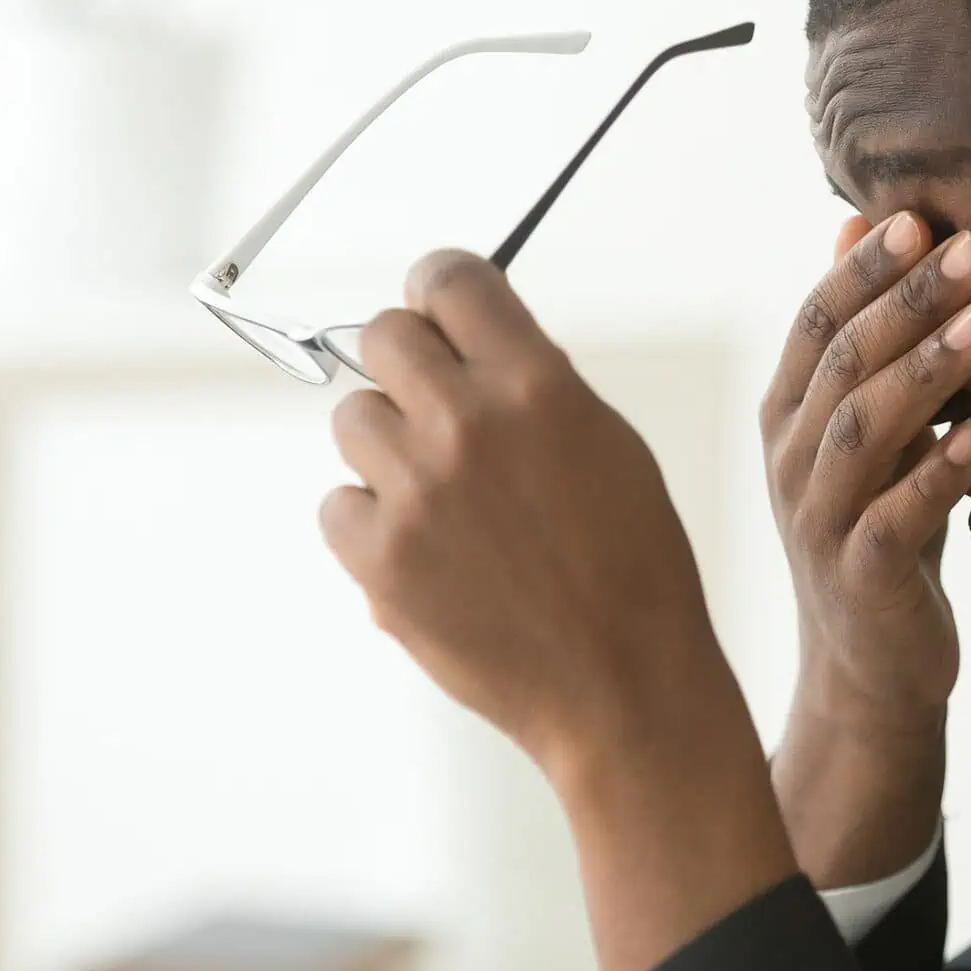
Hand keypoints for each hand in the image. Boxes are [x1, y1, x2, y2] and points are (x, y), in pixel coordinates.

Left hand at [319, 250, 728, 778]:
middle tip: (436, 407)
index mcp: (536, 386)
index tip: (436, 309)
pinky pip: (337, 504)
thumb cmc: (633, 575)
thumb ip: (536, 387)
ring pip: (353, 419)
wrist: (621, 689)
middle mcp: (468, 426)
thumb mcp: (611, 447)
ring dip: (387, 447)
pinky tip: (425, 552)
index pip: (450, 281)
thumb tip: (476, 348)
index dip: (440, 290)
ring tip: (442, 498)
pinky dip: (370, 523)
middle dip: (408, 364)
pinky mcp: (379, 560)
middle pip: (383, 336)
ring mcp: (415, 493)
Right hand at [761, 212, 970, 883]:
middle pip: (841, 363)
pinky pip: (892, 520)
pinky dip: (937, 477)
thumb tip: (861, 223)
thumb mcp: (872, 427)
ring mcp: (819, 520)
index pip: (815, 321)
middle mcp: (791, 460)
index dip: (865, 269)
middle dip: (907, 301)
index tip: (923, 217)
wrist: (872, 667)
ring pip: (863, 431)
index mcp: (788, 414)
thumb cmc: (880, 528)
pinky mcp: (859, 577)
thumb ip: (864, 337)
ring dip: (926, 374)